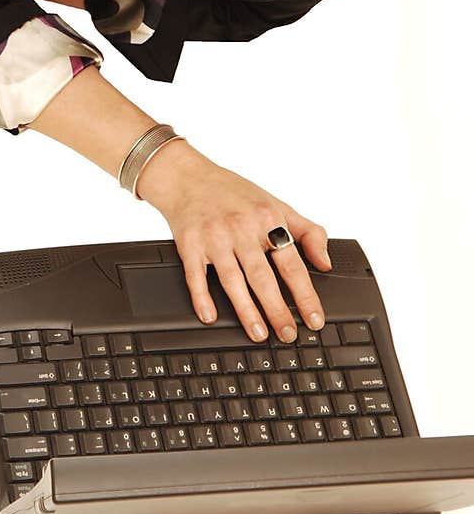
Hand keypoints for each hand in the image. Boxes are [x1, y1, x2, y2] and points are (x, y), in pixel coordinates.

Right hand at [135, 138, 330, 342]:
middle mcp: (240, 228)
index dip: (305, 294)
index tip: (314, 319)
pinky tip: (210, 316)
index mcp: (266, 219)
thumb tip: (325, 263)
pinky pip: (196, 275)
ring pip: (232, 279)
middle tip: (288, 334)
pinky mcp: (189, 244)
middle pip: (262, 276)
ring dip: (246, 310)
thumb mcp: (277, 204)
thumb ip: (307, 232)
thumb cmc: (234, 193)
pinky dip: (202, 296)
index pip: (291, 263)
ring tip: (259, 333)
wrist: (188, 178)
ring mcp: (214, 237)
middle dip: (277, 309)